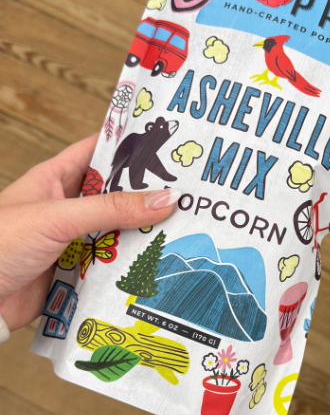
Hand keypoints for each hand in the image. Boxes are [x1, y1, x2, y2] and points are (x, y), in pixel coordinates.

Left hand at [0, 133, 176, 331]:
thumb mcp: (58, 218)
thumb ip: (111, 209)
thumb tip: (165, 198)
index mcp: (54, 179)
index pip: (99, 149)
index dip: (130, 143)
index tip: (167, 140)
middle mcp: (64, 208)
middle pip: (115, 194)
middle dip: (146, 195)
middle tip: (188, 190)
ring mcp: (69, 241)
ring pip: (115, 231)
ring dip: (141, 234)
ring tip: (183, 227)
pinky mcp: (72, 274)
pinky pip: (108, 267)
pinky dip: (128, 268)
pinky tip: (156, 264)